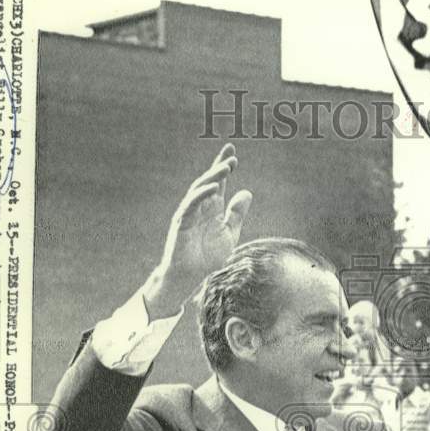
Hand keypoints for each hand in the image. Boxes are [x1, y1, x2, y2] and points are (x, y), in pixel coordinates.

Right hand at [143, 143, 252, 317]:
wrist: (190, 277)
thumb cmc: (207, 257)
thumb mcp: (229, 233)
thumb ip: (237, 214)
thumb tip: (247, 192)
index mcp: (211, 208)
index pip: (218, 183)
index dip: (224, 167)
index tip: (233, 153)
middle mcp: (200, 207)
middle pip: (208, 181)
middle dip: (219, 167)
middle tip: (231, 155)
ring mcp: (189, 213)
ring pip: (199, 189)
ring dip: (212, 177)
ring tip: (226, 167)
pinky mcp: (181, 223)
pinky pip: (190, 205)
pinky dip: (201, 195)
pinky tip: (212, 188)